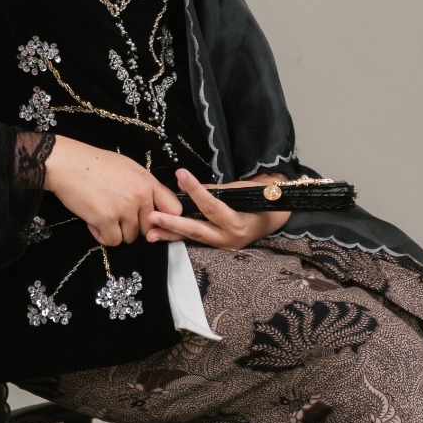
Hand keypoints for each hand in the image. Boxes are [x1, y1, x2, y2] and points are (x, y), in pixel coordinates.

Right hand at [43, 135, 182, 244]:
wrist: (68, 163)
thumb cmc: (94, 164)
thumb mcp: (127, 168)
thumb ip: (144, 187)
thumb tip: (156, 208)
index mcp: (147, 182)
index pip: (174, 209)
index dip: (164, 219)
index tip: (151, 221)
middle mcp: (140, 195)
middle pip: (148, 229)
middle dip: (132, 226)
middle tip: (115, 214)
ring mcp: (124, 208)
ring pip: (130, 237)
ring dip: (116, 231)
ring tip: (102, 213)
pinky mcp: (107, 220)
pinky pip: (112, 241)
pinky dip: (102, 235)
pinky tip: (93, 220)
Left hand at [145, 169, 290, 249]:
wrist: (272, 217)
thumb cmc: (257, 198)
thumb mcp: (239, 190)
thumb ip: (214, 191)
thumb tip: (188, 186)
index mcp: (237, 223)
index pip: (212, 205)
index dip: (195, 189)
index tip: (180, 173)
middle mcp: (229, 239)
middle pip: (197, 231)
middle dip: (173, 224)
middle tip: (153, 216)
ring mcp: (223, 247)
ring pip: (193, 240)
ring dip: (171, 235)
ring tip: (151, 233)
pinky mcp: (218, 249)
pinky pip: (196, 242)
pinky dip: (180, 237)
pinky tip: (163, 234)